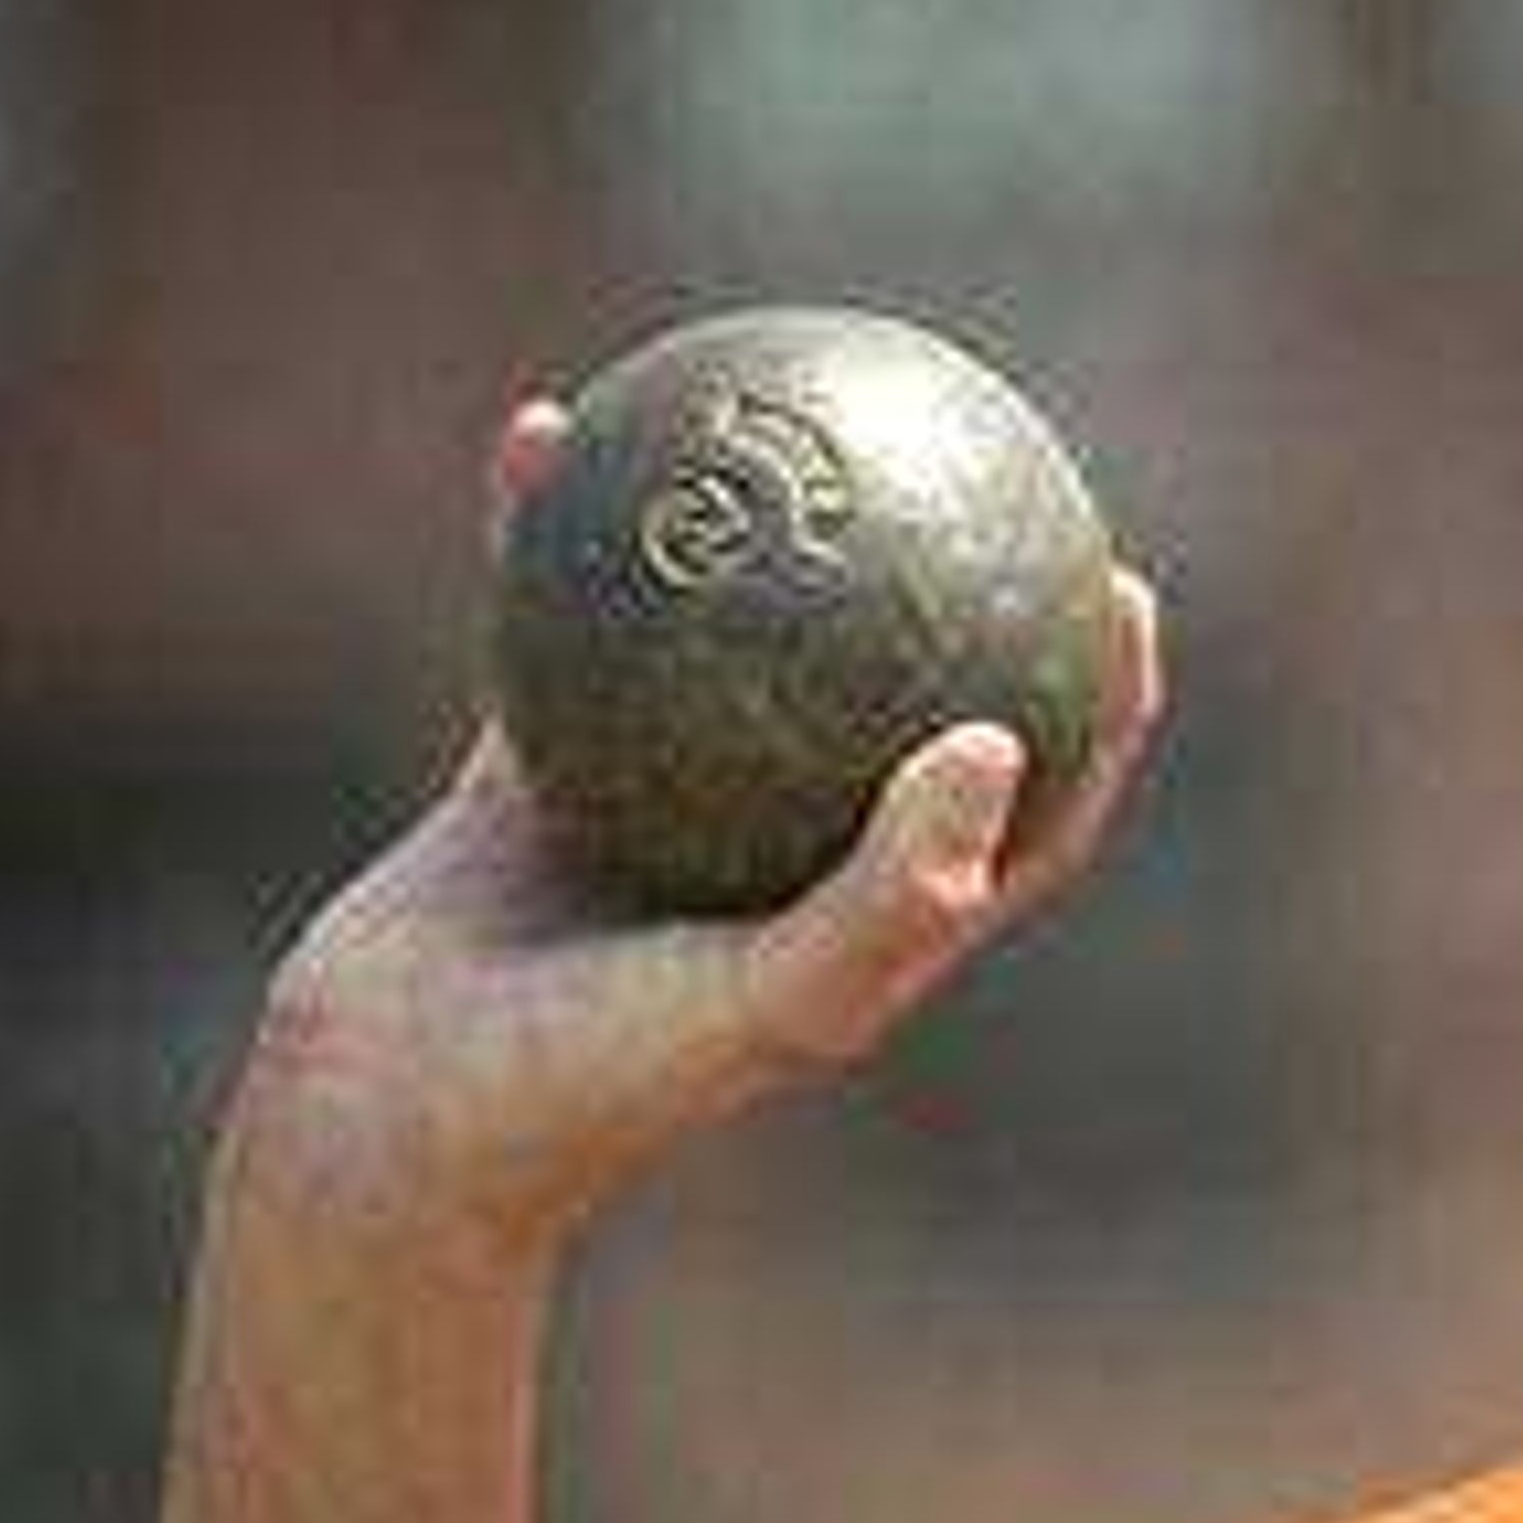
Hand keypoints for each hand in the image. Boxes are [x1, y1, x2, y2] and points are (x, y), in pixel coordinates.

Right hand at [233, 398, 1168, 1251]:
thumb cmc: (604, 1086)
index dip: (1093, 706)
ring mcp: (662, 806)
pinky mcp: (537, 773)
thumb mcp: (780, 1002)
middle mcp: (781, 857)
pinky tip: (548, 426)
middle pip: (898, 699)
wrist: (401, 1118)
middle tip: (978, 457)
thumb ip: (895, 893)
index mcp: (873, 923)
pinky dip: (553, 531)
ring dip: (751, 536)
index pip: (1030, 807)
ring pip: (727, 644)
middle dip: (949, 589)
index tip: (1121, 589)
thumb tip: (1000, 741)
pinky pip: (559, 621)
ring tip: (770, 404)